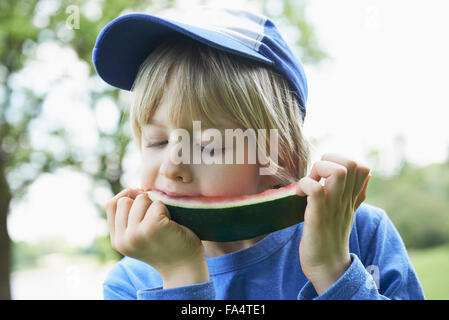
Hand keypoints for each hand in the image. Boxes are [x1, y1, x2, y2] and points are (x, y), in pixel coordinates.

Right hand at [105, 188, 208, 287]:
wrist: (184, 268)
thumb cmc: (166, 246)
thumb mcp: (139, 236)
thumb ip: (129, 219)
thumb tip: (132, 190)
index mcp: (117, 241)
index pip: (111, 204)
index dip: (127, 197)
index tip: (143, 203)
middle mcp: (123, 239)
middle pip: (124, 200)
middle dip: (141, 201)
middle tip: (156, 216)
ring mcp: (137, 234)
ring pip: (140, 199)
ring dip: (155, 205)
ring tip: (164, 222)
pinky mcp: (153, 227)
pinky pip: (157, 204)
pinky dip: (167, 209)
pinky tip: (171, 224)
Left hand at [296, 153, 370, 294]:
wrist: (327, 269)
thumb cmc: (332, 239)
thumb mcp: (348, 213)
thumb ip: (356, 194)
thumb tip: (367, 175)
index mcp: (351, 198)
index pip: (362, 167)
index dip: (341, 161)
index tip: (324, 176)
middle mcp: (345, 200)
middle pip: (351, 163)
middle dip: (328, 161)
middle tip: (314, 177)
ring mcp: (333, 208)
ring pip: (338, 172)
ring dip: (318, 170)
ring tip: (308, 184)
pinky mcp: (318, 217)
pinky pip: (316, 190)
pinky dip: (305, 184)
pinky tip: (299, 194)